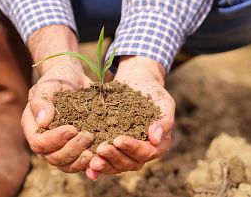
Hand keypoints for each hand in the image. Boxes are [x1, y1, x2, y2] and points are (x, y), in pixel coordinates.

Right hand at [21, 25, 94, 172]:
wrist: (73, 77)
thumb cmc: (57, 78)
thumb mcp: (48, 84)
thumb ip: (42, 101)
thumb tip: (43, 122)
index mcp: (32, 126)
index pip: (38, 143)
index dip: (54, 140)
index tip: (72, 129)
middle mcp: (44, 139)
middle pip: (53, 158)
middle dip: (71, 150)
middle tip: (88, 136)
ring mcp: (60, 146)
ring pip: (66, 165)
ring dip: (81, 160)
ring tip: (95, 149)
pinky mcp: (76, 147)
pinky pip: (79, 162)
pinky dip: (90, 163)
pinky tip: (100, 157)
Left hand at [86, 56, 174, 179]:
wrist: (136, 83)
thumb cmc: (153, 93)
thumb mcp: (163, 103)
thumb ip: (163, 121)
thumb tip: (155, 140)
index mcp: (157, 145)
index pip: (146, 152)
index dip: (132, 148)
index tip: (119, 140)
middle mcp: (141, 153)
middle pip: (129, 163)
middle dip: (115, 157)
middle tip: (101, 149)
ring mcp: (124, 152)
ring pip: (115, 165)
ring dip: (104, 164)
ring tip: (92, 160)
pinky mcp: (110, 148)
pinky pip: (104, 160)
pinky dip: (95, 166)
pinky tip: (86, 165)